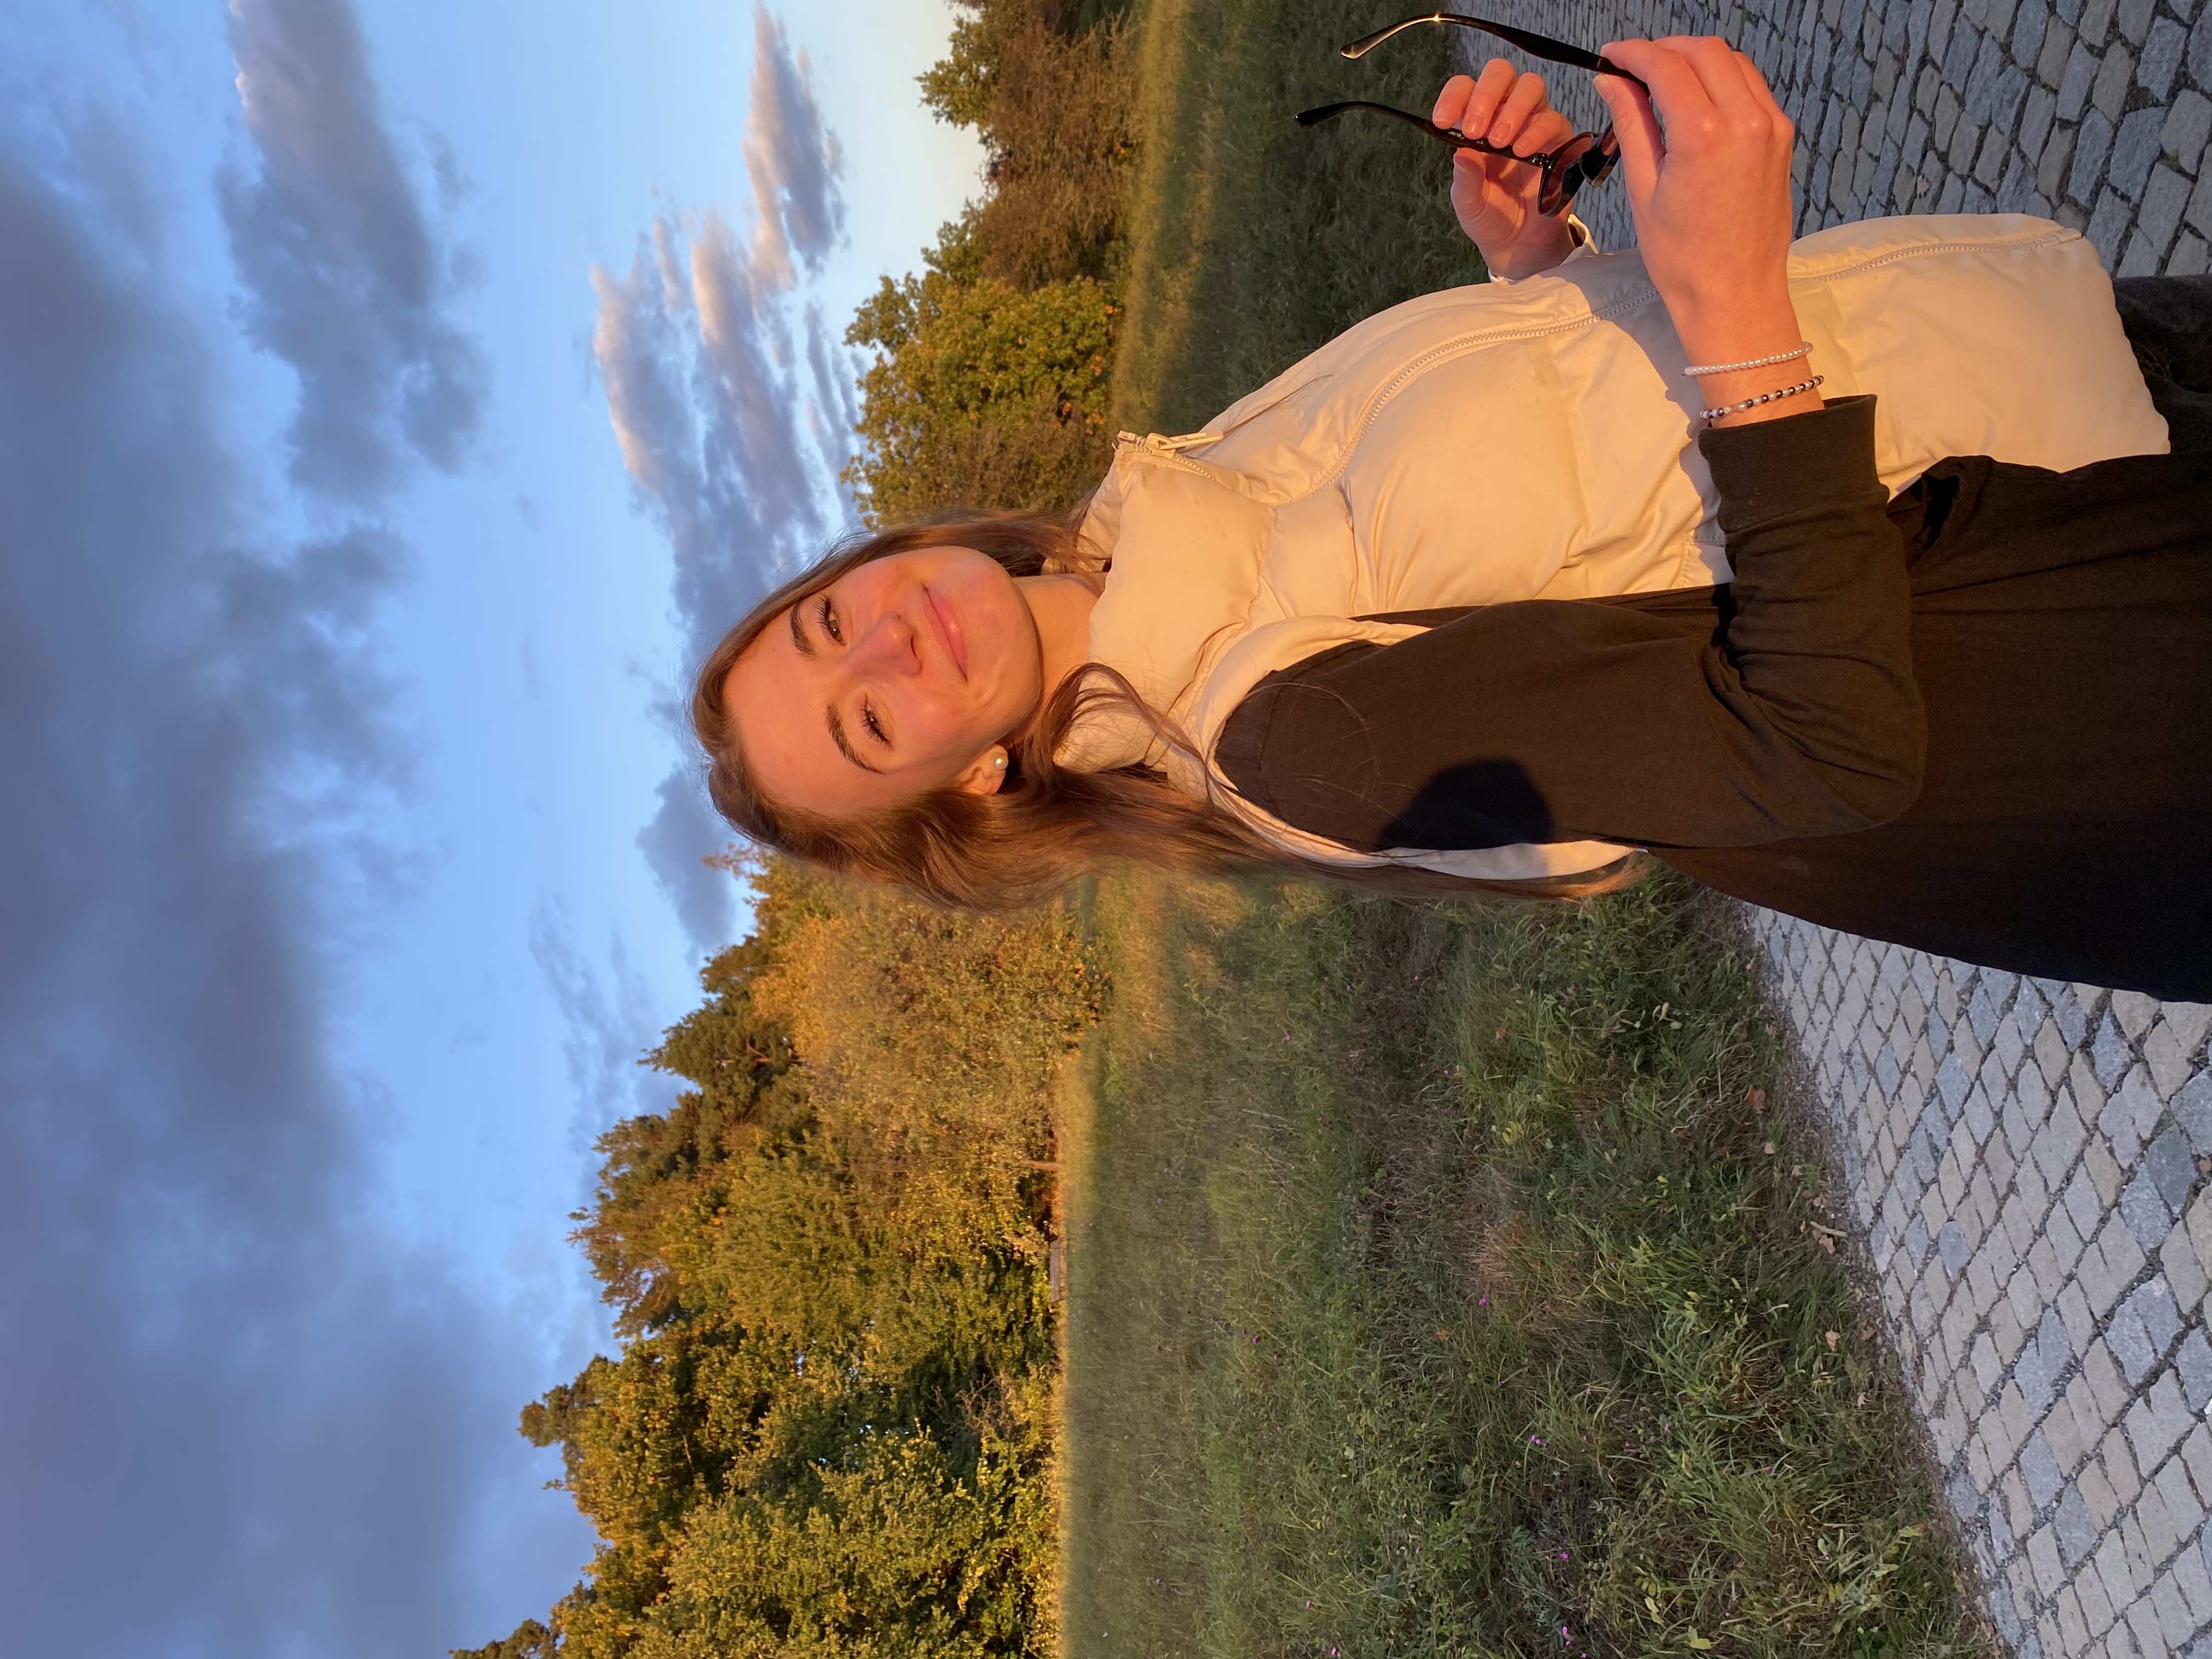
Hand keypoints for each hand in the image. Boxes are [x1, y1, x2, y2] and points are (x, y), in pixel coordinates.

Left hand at [1434, 62, 1578, 279]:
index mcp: (1476, 121)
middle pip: (1500, 73)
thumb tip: (1461, 153)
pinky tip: (1521, 152)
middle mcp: (1504, 113)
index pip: (1465, 87)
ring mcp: (1533, 122)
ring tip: (1500, 142)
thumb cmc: (1490, 216)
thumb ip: (1464, 179)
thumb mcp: (1468, 203)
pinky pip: (1553, 119)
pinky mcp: (1558, 139)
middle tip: (1476, 129)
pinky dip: (1536, 131)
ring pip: (1530, 86)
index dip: (1454, 96)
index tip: (1442, 120)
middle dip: (1486, 94)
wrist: (1520, 244)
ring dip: (1513, 109)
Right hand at [1593, 36, 1813, 423]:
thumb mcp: (1643, 189)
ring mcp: (1770, 126)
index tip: (1610, 56)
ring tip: (1662, 81)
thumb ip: (1631, 124)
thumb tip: (1612, 82)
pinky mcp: (1781, 136)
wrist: (1735, 295)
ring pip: (1732, 61)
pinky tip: (1696, 100)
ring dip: (1695, 59)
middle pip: (1703, 51)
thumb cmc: (1682, 258)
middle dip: (1664, 48)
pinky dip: (1721, 79)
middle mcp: (1745, 120)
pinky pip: (1751, 86)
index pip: (1666, 65)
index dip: (1633, 52)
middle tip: (1632, 65)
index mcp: (1704, 134)